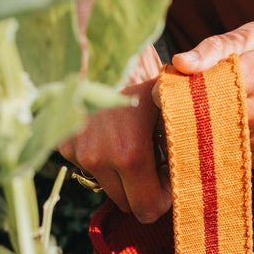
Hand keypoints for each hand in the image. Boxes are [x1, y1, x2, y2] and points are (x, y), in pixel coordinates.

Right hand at [59, 43, 171, 222]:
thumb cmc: (146, 73)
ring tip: (139, 146)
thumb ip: (180, 148)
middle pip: (127, 204)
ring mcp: (76, 153)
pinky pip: (91, 169)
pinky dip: (105, 161)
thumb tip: (190, 177)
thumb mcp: (171, 109)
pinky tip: (115, 136)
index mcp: (129, 154)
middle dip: (146, 189)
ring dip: (125, 177)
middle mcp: (97, 159)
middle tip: (159, 162)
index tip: (172, 177)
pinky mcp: (64, 145)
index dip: (165, 198)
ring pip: (109, 188)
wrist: (102, 44)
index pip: (148, 209)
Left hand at [171, 22, 253, 169]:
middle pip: (202, 119)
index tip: (168, 88)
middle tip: (179, 105)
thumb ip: (220, 46)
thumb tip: (180, 63)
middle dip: (186, 114)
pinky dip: (229, 141)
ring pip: (215, 140)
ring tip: (214, 112)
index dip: (178, 90)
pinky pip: (234, 153)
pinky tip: (241, 125)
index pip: (199, 88)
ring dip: (206, 130)